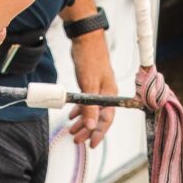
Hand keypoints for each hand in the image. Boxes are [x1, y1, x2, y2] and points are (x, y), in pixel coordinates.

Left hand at [67, 26, 116, 142]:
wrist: (86, 39)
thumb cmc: (90, 59)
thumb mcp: (89, 85)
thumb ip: (90, 107)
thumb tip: (90, 126)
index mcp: (110, 94)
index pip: (106, 119)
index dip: (98, 133)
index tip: (91, 143)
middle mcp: (106, 93)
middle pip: (98, 117)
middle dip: (88, 130)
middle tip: (77, 139)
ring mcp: (99, 88)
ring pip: (92, 111)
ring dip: (82, 121)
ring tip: (72, 130)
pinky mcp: (91, 83)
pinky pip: (87, 102)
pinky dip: (80, 110)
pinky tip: (72, 115)